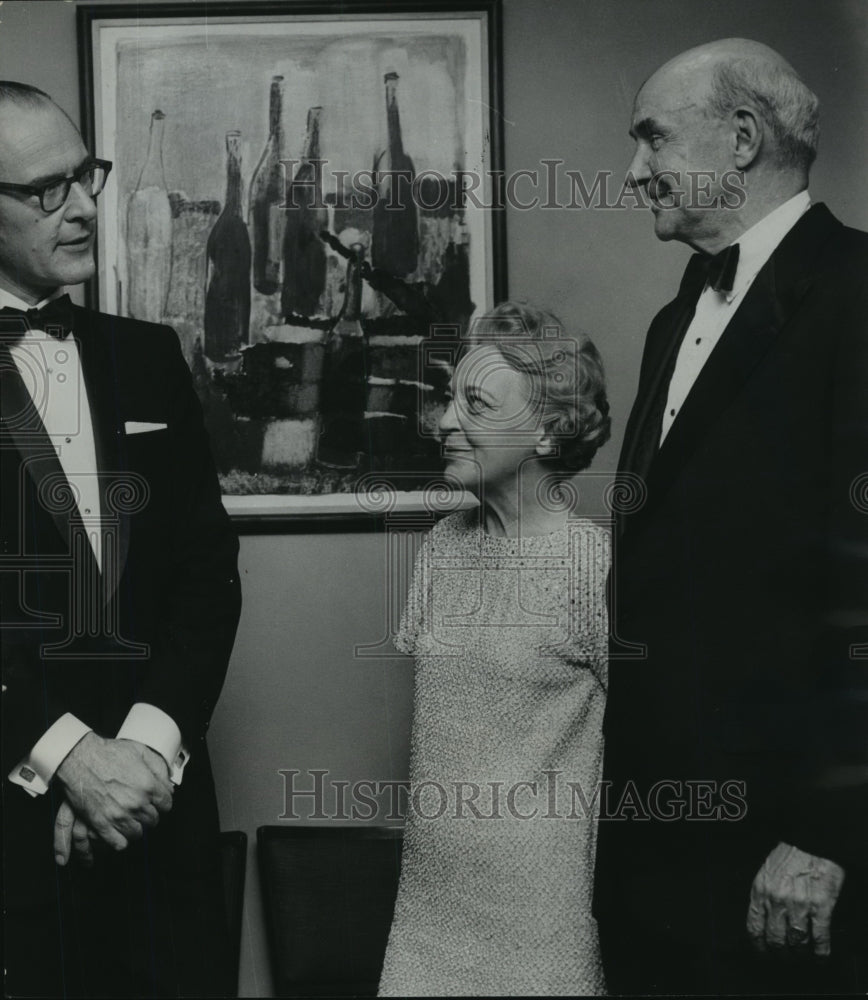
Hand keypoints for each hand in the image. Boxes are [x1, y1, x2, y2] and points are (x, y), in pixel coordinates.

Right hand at [54, 733, 172, 855]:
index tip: (156, 802)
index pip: (167, 804)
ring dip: (136, 827)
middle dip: (149, 815)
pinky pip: (119, 843)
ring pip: (137, 833)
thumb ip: (159, 768)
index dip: (162, 803)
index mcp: (149, 785)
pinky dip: (121, 840)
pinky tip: (119, 831)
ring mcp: (119, 815)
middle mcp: (137, 803)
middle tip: (141, 809)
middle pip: (153, 820)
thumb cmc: (109, 753)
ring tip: (130, 820)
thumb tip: (168, 784)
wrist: (80, 759)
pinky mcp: (102, 824)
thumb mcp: (141, 751)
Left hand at [746, 842, 844, 956]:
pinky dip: (820, 952)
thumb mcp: (766, 873)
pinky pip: (819, 938)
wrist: (812, 841)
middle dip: (781, 954)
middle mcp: (777, 900)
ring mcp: (799, 904)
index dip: (759, 946)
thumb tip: (763, 922)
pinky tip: (820, 956)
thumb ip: (763, 896)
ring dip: (801, 954)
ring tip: (803, 956)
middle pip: (776, 940)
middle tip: (787, 958)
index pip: (754, 928)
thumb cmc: (789, 856)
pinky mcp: (820, 906)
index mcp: (760, 891)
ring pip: (798, 943)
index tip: (764, 953)